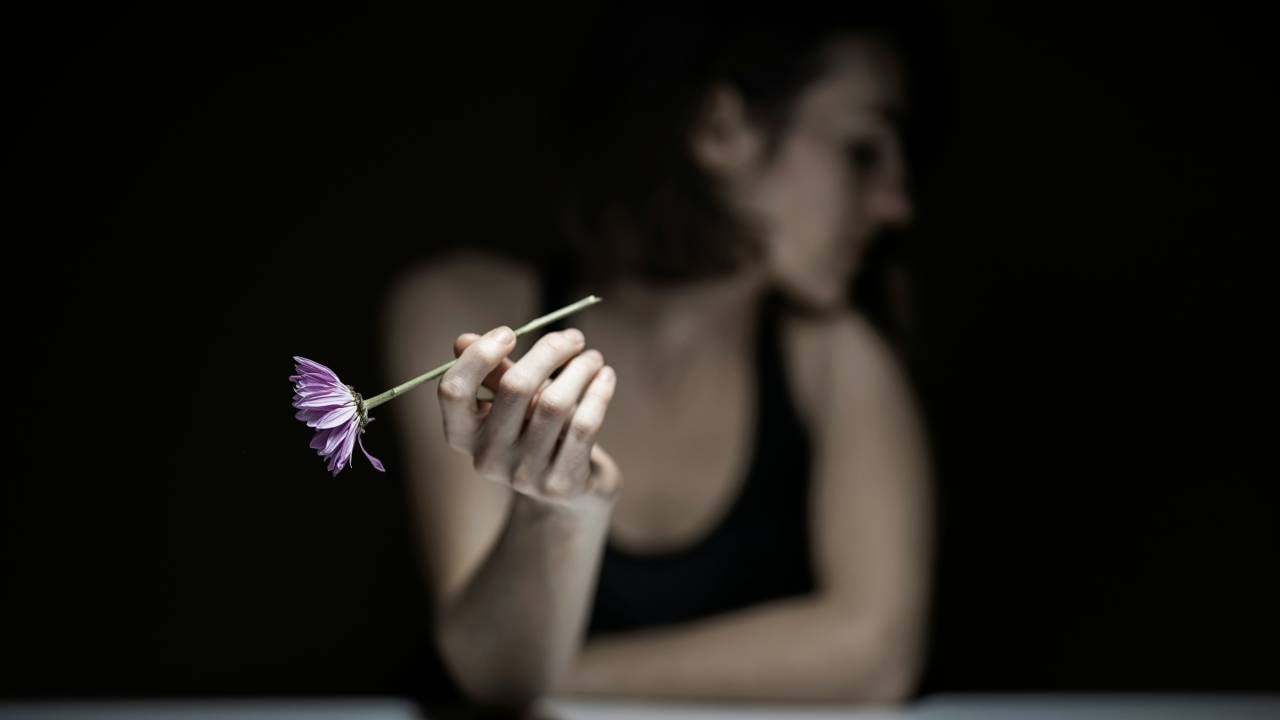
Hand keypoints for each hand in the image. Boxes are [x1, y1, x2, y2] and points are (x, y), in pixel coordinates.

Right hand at [438, 326, 620, 504]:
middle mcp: (487, 457)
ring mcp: (523, 475)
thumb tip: (461, 340)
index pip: (453, 391)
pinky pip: (584, 426)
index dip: (479, 356)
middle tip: (574, 338)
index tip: (509, 333)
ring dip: (580, 370)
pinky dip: (598, 393)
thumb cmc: (537, 433)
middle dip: (549, 351)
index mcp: (464, 434)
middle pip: (515, 387)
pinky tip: (606, 376)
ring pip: (555, 404)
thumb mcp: (513, 404)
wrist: (569, 491)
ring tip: (593, 357)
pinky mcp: (560, 483)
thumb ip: (494, 374)